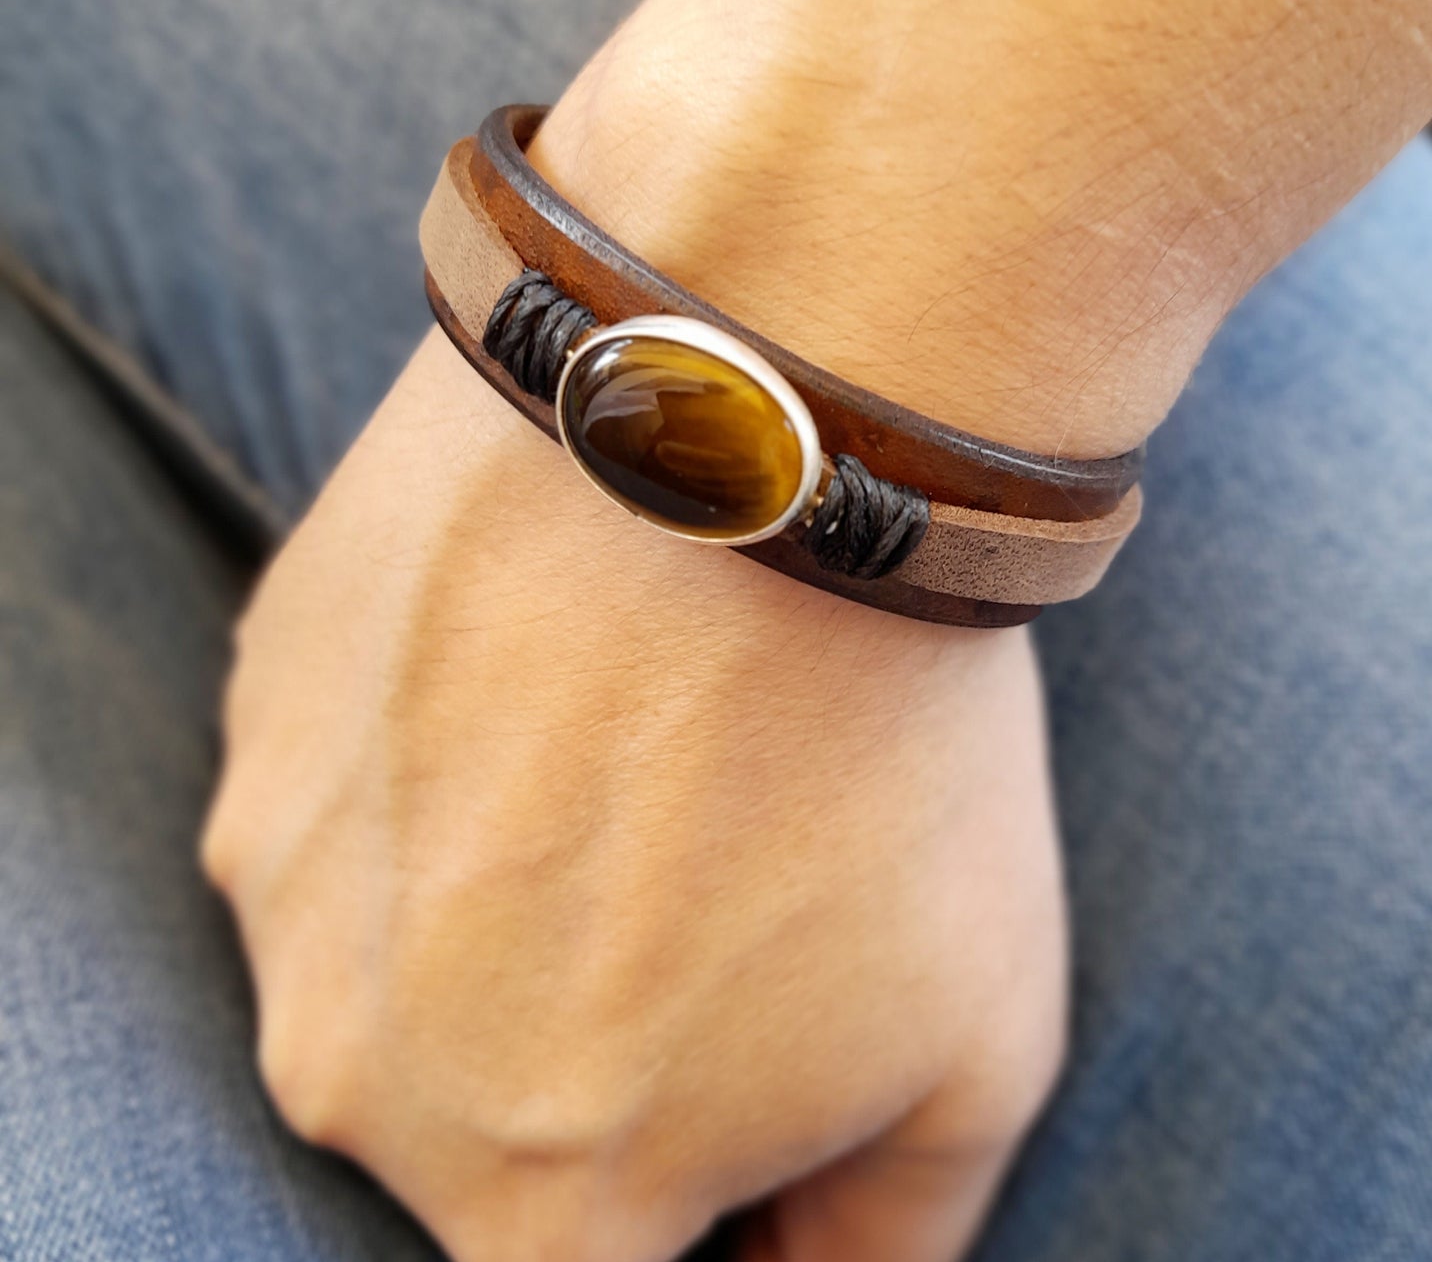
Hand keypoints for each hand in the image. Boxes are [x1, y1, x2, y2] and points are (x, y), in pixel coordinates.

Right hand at [203, 327, 1066, 1261]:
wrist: (749, 443)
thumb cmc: (885, 758)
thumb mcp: (972, 1051)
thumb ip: (872, 1244)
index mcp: (530, 1205)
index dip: (703, 1177)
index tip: (758, 1047)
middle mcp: (357, 1078)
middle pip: (492, 1122)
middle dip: (601, 1046)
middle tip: (711, 869)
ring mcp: (282, 882)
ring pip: (407, 955)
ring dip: (507, 893)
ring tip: (634, 751)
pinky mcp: (266, 718)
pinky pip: (358, 800)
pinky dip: (443, 767)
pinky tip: (548, 670)